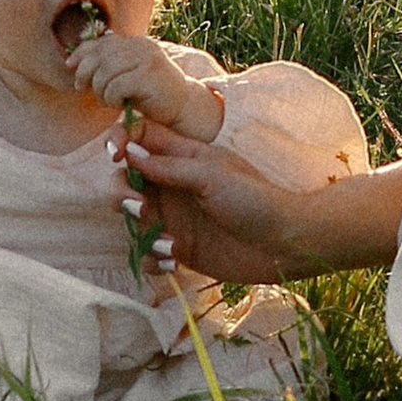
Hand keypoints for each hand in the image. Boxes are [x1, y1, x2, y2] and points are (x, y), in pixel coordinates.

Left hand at [68, 23, 222, 139]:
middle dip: (85, 73)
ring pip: (105, 71)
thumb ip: (107, 64)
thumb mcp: (126, 75)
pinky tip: (118, 104)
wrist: (182, 108)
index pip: (101, 42)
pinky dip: (111, 97)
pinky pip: (116, 85)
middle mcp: (141, 46)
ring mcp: (147, 59)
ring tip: (107, 100)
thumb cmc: (149, 94)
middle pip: (99, 55)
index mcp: (135, 42)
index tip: (70, 67)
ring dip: (100, 90)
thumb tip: (73, 59)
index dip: (81, 53)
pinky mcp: (149, 75)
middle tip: (84, 89)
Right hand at [117, 120, 303, 283]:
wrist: (285, 243)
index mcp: (181, 158)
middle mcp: (172, 186)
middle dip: (122, 195)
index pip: (139, 138)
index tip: (116, 156)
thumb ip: (168, 166)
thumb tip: (129, 151)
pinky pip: (148, 253)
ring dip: (141, 234)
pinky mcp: (180, 249)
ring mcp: (174, 218)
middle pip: (125, 182)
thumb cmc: (255, 200)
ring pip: (132, 221)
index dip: (120, 141)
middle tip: (140, 207)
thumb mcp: (211, 175)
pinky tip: (175, 262)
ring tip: (171, 246)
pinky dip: (153, 259)